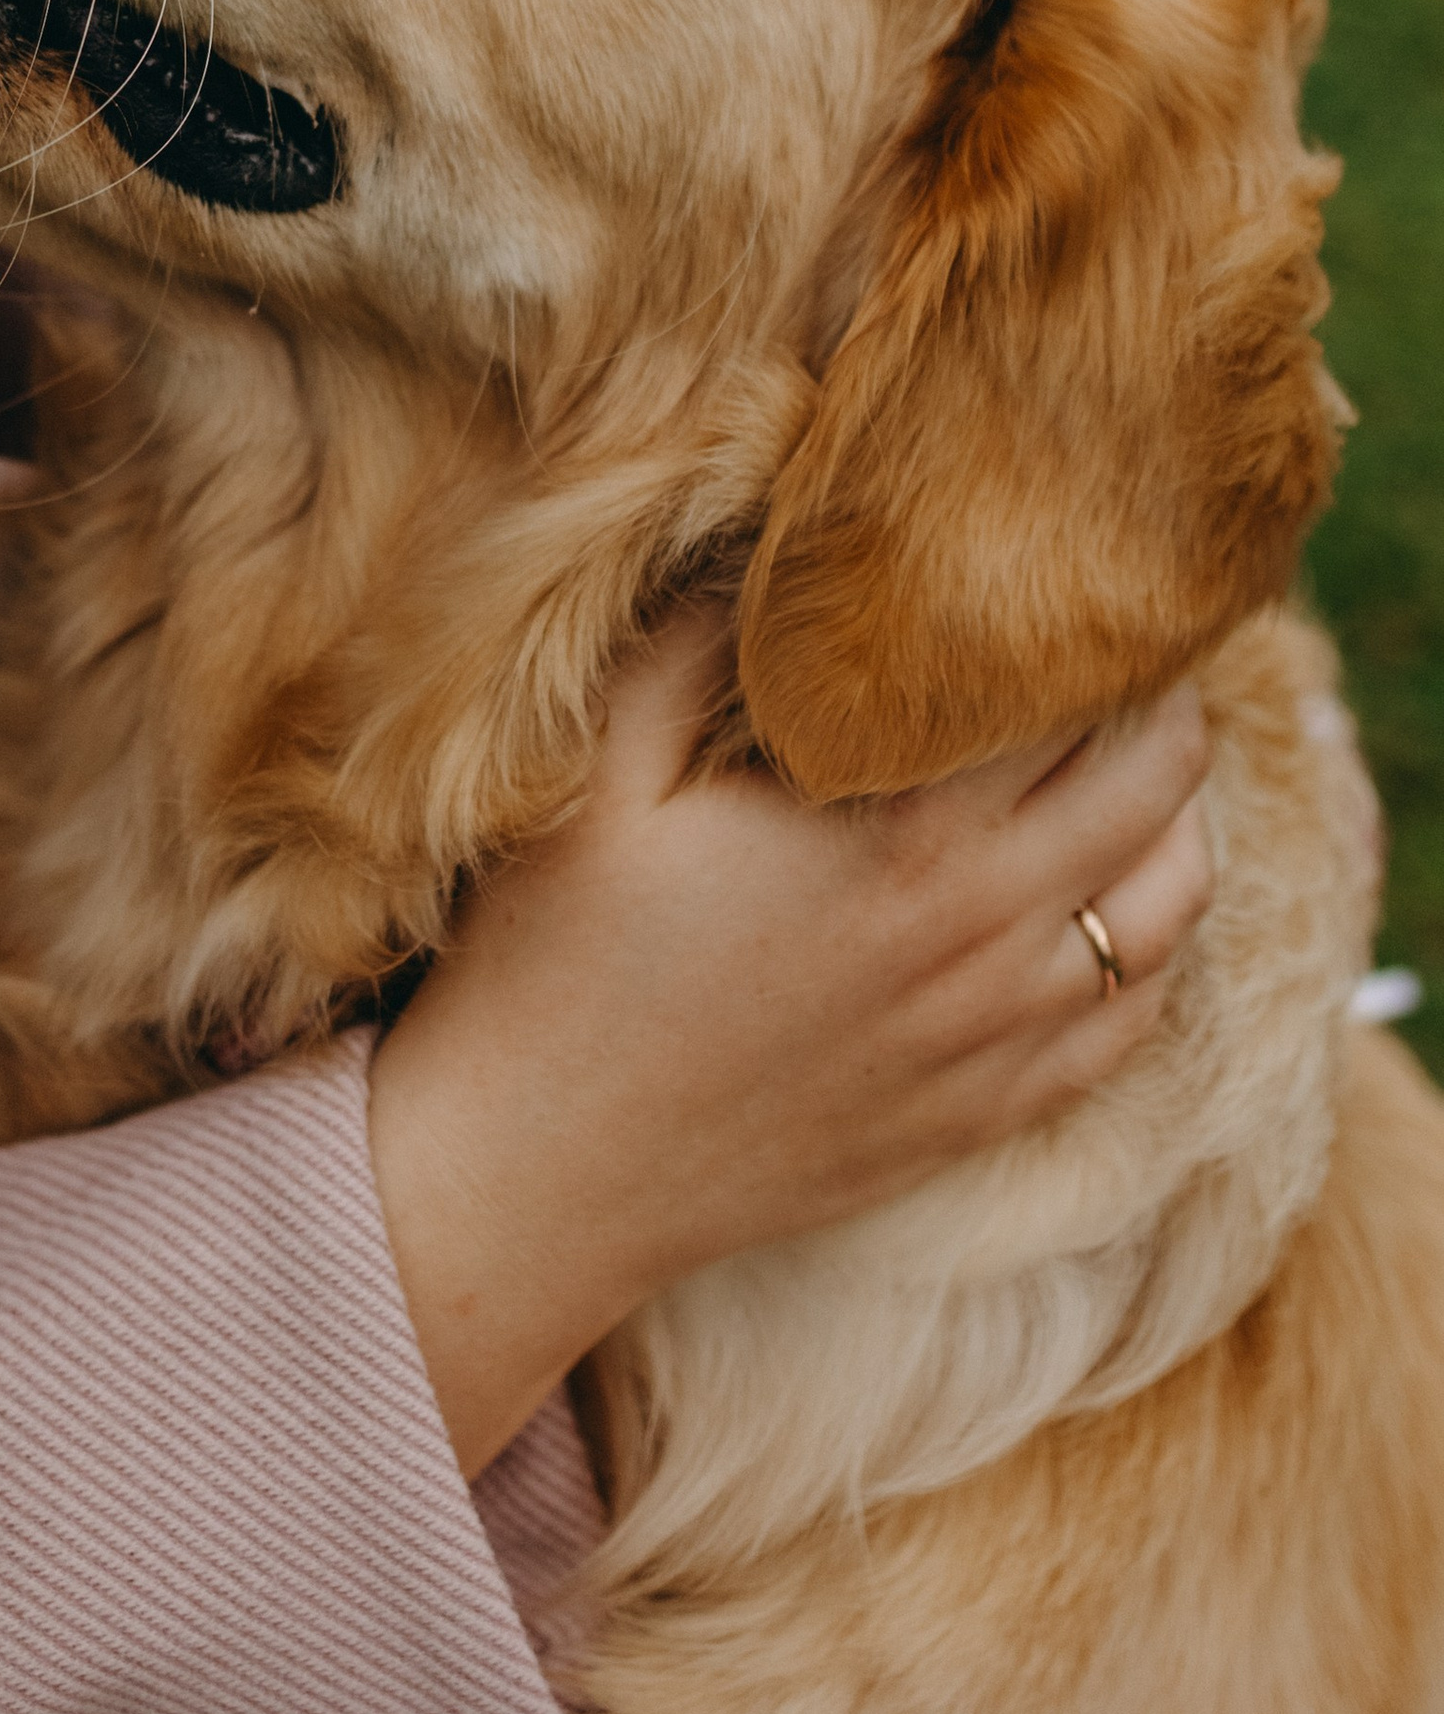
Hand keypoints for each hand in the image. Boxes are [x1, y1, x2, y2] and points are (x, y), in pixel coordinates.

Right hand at [366, 609, 1215, 1476]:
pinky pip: (1131, 1022)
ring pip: (1167, 904)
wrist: (540, 1171)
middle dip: (1151, 695)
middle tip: (1114, 640)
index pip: (1059, 693)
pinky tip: (1116, 897)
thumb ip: (695, 640)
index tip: (1050, 573)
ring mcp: (995, 1037)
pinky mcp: (982, 1114)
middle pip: (1148, 783)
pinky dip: (1153, 943)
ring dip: (1172, 814)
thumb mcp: (602, 766)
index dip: (1070, 619)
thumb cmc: (556, 959)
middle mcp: (979, 935)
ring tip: (1133, 753)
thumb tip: (771, 542)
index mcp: (896, 836)